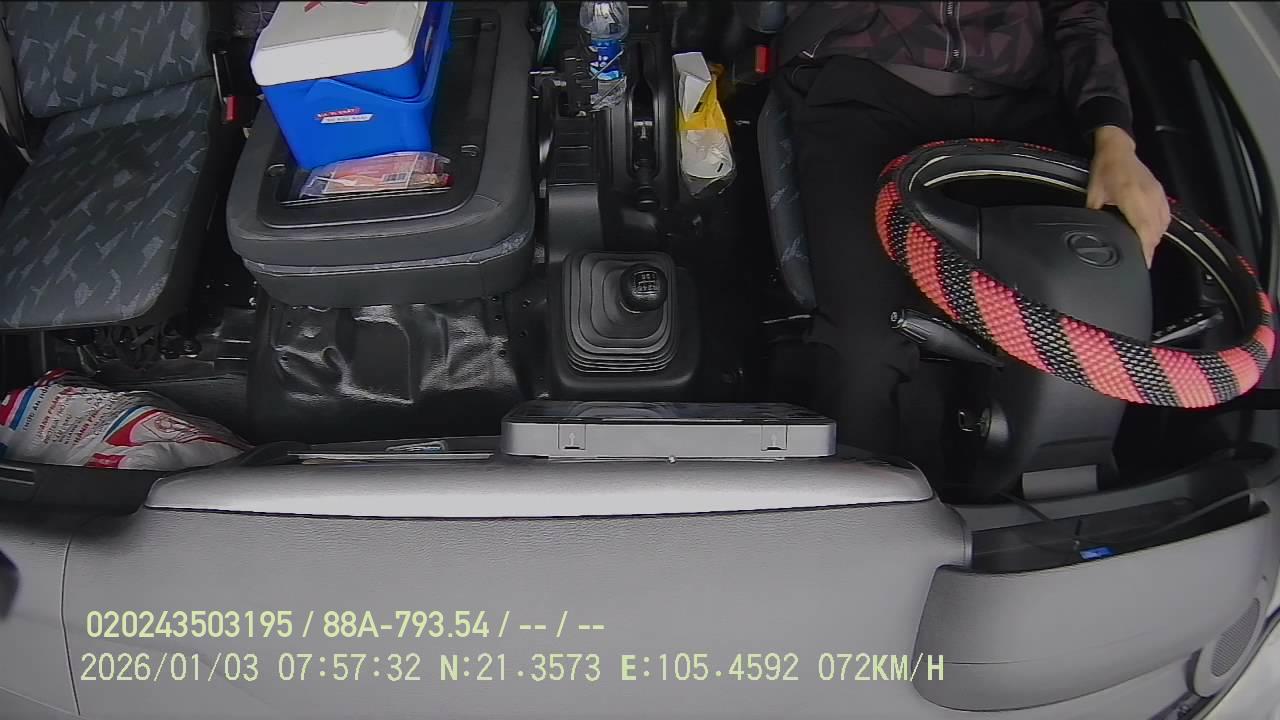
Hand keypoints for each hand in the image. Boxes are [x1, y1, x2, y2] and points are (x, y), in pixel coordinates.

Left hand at [1086, 126, 1170, 265]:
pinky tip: (1150, 234)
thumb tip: (1092, 231)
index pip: (1143, 229)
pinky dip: (1159, 228)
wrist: (1118, 148)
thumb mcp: (1093, 194)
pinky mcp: (1161, 192)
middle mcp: (1149, 196)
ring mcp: (1157, 194)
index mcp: (1131, 197)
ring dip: (1154, 239)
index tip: (1142, 263)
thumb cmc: (1105, 169)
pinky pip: (1165, 216)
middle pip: (1155, 231)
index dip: (1144, 249)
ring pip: (1162, 225)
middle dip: (1148, 248)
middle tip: (1140, 262)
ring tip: (1144, 251)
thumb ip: (1095, 215)